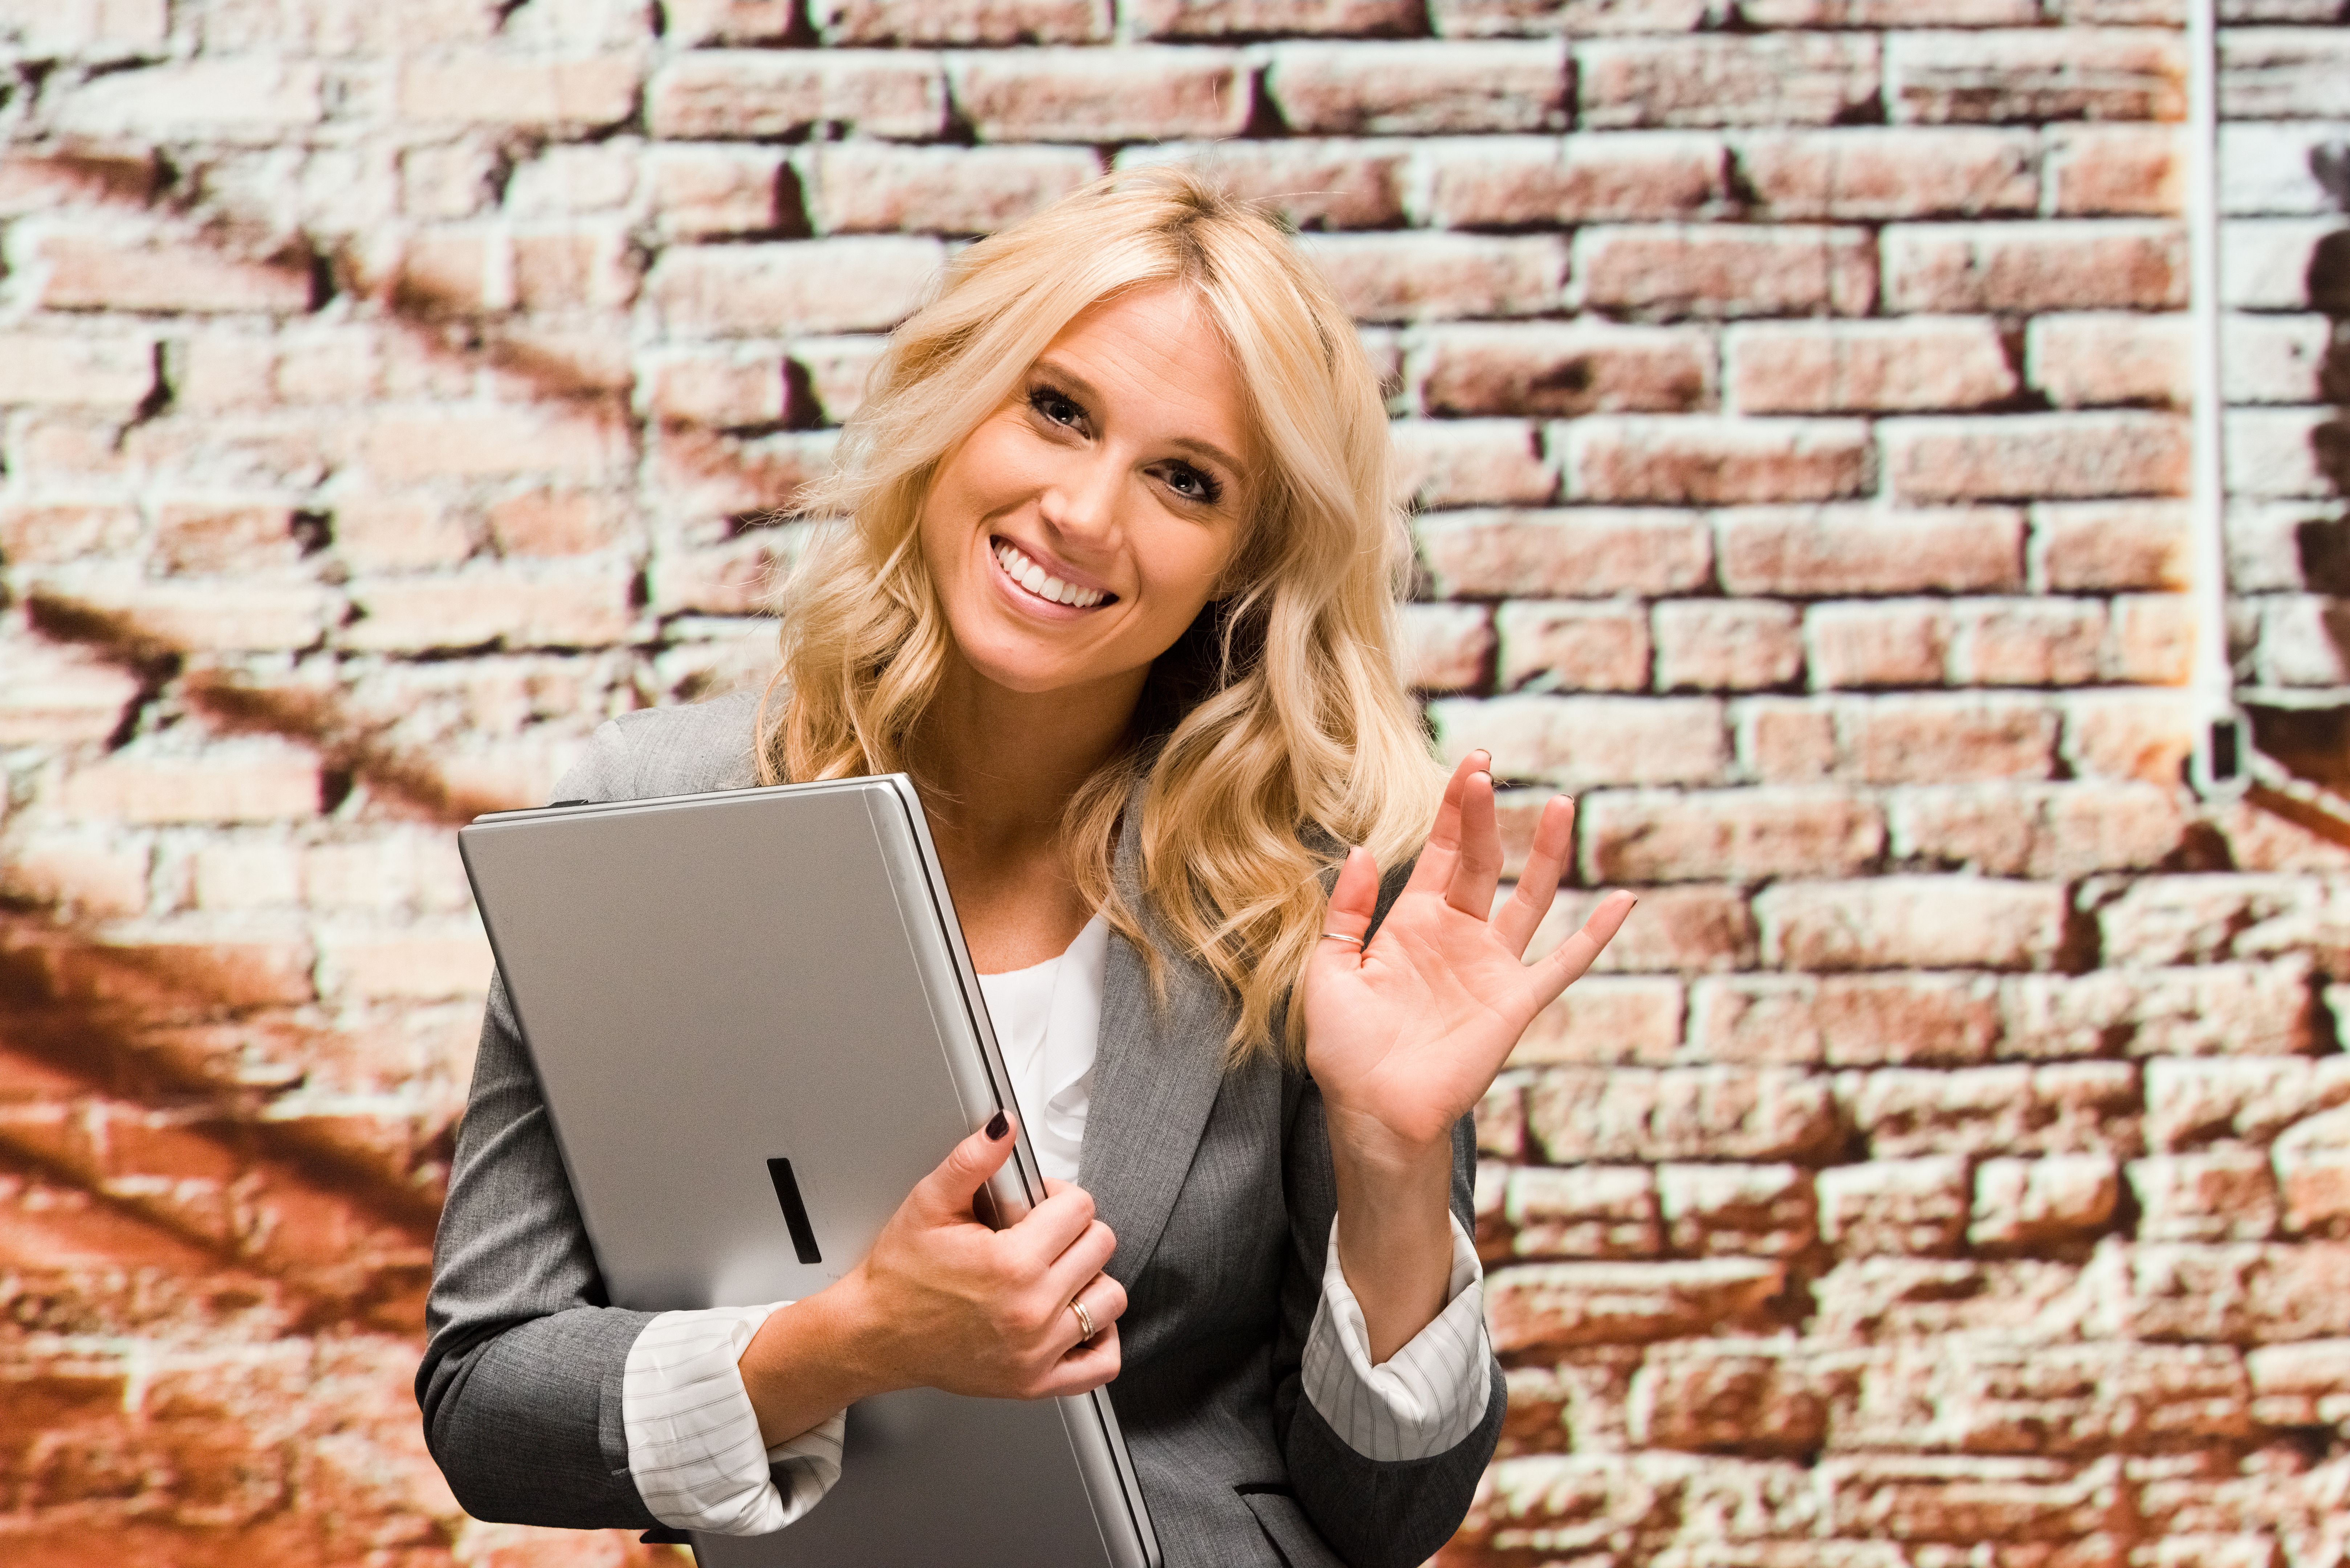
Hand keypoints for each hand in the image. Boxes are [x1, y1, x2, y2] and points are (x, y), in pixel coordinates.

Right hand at [740, 1116, 1124, 1444]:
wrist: (875, 1335)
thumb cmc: (899, 1276)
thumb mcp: (928, 1204)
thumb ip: (972, 1160)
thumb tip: (1004, 1127)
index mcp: (1010, 1263)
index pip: (1080, 1209)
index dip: (1059, 1197)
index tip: (1040, 1205)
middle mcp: (1030, 1310)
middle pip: (1100, 1248)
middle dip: (1074, 1232)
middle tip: (1041, 1236)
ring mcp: (1037, 1351)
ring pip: (1109, 1299)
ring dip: (1089, 1280)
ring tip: (1055, 1273)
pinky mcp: (1035, 1382)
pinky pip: (1101, 1362)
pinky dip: (1099, 1337)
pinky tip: (1074, 1316)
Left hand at [1301, 751, 1633, 1167]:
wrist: (1374, 1113)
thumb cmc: (1346, 1051)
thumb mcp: (1328, 970)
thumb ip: (1344, 911)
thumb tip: (1360, 849)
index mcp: (1411, 924)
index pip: (1441, 853)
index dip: (1454, 810)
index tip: (1470, 765)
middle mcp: (1456, 937)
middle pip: (1480, 861)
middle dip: (1483, 815)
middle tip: (1486, 769)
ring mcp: (1491, 967)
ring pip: (1529, 897)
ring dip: (1545, 854)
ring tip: (1558, 805)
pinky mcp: (1516, 1001)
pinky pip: (1565, 963)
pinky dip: (1596, 934)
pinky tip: (1623, 901)